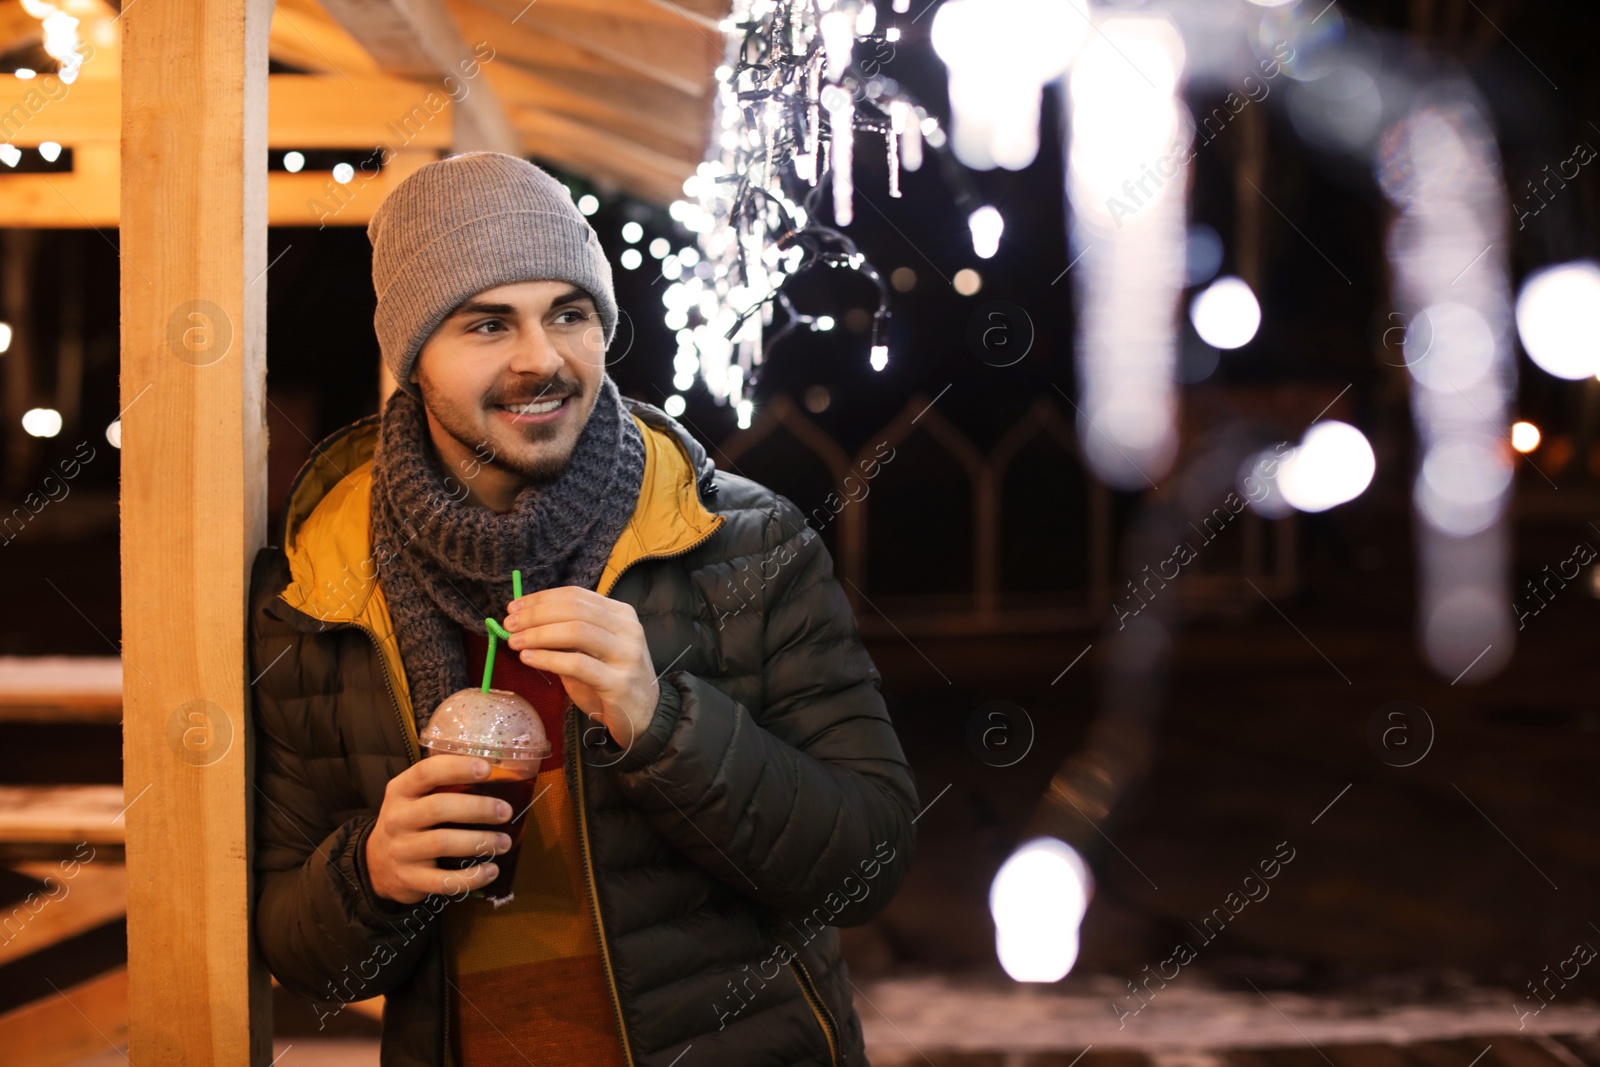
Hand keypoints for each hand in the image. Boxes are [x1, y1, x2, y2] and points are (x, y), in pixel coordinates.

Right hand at [365, 755, 512, 905]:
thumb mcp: (413, 798)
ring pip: (443, 843)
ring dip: (480, 841)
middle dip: (478, 808)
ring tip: (504, 842)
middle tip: (505, 812)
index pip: (426, 772)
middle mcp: (397, 819)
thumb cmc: (409, 823)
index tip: (487, 769)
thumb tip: (498, 776)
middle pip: (438, 808)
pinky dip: (471, 877)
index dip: (457, 768)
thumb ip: (443, 786)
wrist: (376, 864)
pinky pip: (444, 880)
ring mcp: (401, 851)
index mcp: (400, 791)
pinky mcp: (409, 879)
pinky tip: (491, 871)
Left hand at [502, 586, 658, 751]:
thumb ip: (565, 635)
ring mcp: (626, 654)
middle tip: (509, 625)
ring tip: (515, 642)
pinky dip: (548, 659)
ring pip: (576, 631)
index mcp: (621, 613)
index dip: (540, 599)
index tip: (513, 608)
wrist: (644, 716)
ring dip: (539, 634)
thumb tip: (522, 623)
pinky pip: (578, 664)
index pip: (576, 595)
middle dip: (536, 615)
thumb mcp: (591, 651)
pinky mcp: (619, 682)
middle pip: (574, 609)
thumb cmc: (610, 680)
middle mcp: (628, 628)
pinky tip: (529, 659)